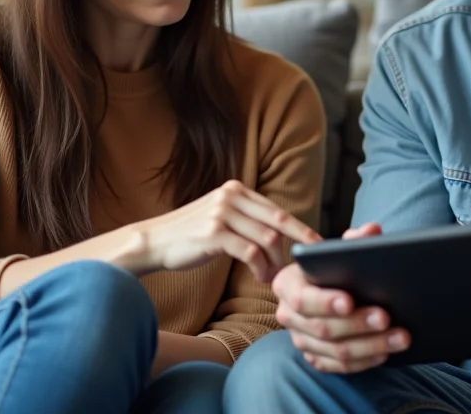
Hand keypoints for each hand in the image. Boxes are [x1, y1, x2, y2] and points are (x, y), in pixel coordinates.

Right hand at [134, 180, 320, 282]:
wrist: (153, 242)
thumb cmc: (190, 235)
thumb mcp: (220, 216)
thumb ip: (246, 218)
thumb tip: (279, 235)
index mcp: (236, 190)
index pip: (276, 209)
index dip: (299, 228)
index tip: (317, 243)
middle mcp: (231, 197)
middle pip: (278, 221)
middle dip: (299, 243)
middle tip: (309, 264)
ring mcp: (222, 214)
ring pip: (267, 239)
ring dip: (276, 263)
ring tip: (275, 278)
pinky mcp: (214, 234)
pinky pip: (250, 253)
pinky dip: (261, 269)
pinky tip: (260, 279)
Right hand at [273, 222, 411, 372]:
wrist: (327, 291)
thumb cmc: (333, 269)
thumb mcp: (339, 251)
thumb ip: (355, 240)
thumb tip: (372, 231)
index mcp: (288, 285)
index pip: (304, 298)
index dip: (326, 302)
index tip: (351, 301)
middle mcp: (289, 315)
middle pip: (322, 328)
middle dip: (357, 324)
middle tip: (386, 317)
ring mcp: (301, 340)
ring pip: (335, 351)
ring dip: (370, 346)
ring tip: (400, 337)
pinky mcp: (315, 359)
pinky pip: (340, 367)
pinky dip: (365, 362)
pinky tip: (386, 353)